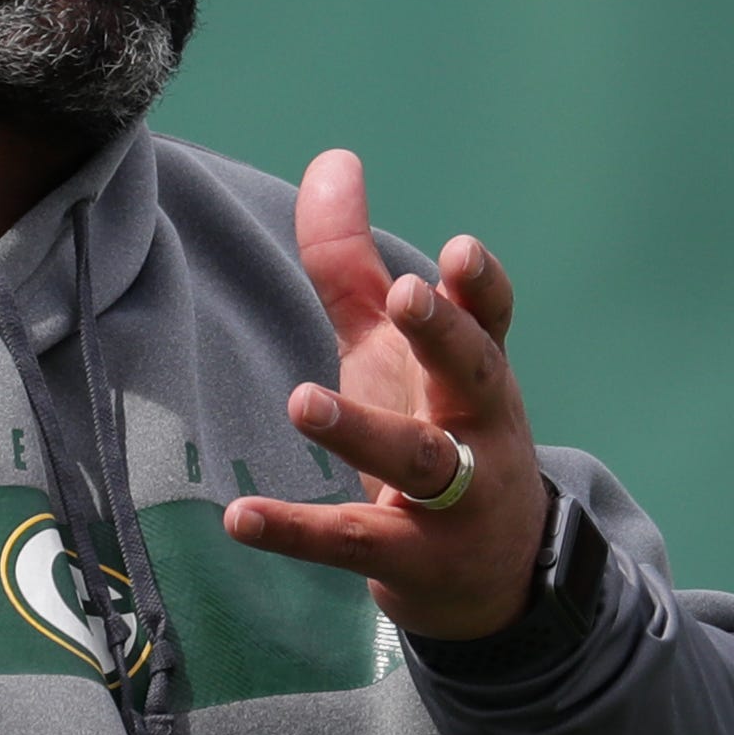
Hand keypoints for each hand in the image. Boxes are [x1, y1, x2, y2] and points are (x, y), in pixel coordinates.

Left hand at [220, 149, 542, 639]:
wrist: (493, 575)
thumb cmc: (437, 433)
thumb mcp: (395, 352)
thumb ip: (356, 265)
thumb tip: (334, 159)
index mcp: (476, 372)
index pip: (490, 319)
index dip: (479, 286)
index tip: (458, 252)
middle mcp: (478, 429)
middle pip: (474, 375)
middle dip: (444, 337)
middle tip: (409, 296)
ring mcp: (455, 500)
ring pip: (417, 462)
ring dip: (364, 431)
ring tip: (302, 401)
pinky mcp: (414, 559)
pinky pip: (354, 544)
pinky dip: (297, 531)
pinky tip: (239, 518)